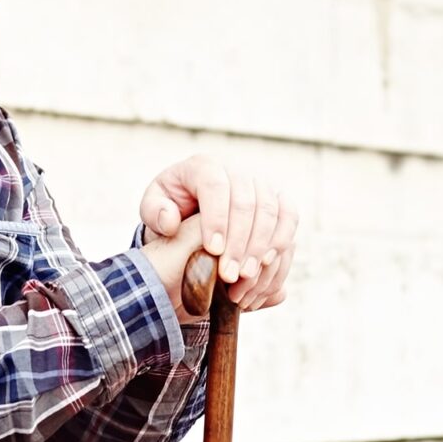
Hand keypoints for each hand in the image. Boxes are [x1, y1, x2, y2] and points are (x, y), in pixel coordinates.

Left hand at [137, 154, 296, 310]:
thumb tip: (170, 221)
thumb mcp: (154, 207)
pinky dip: (281, 240)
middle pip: (246, 201)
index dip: (217, 218)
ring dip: (260, 246)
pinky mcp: (278, 198)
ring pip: (270, 210)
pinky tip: (266, 264)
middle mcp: (236, 169)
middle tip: (229, 275)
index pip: (215, 186)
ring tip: (245, 276)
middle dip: (239, 241)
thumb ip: (154, 211)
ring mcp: (261, 182)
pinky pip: (289, 216)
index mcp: (203, 166)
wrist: (196, 207)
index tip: (212, 250)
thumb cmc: (172, 208)